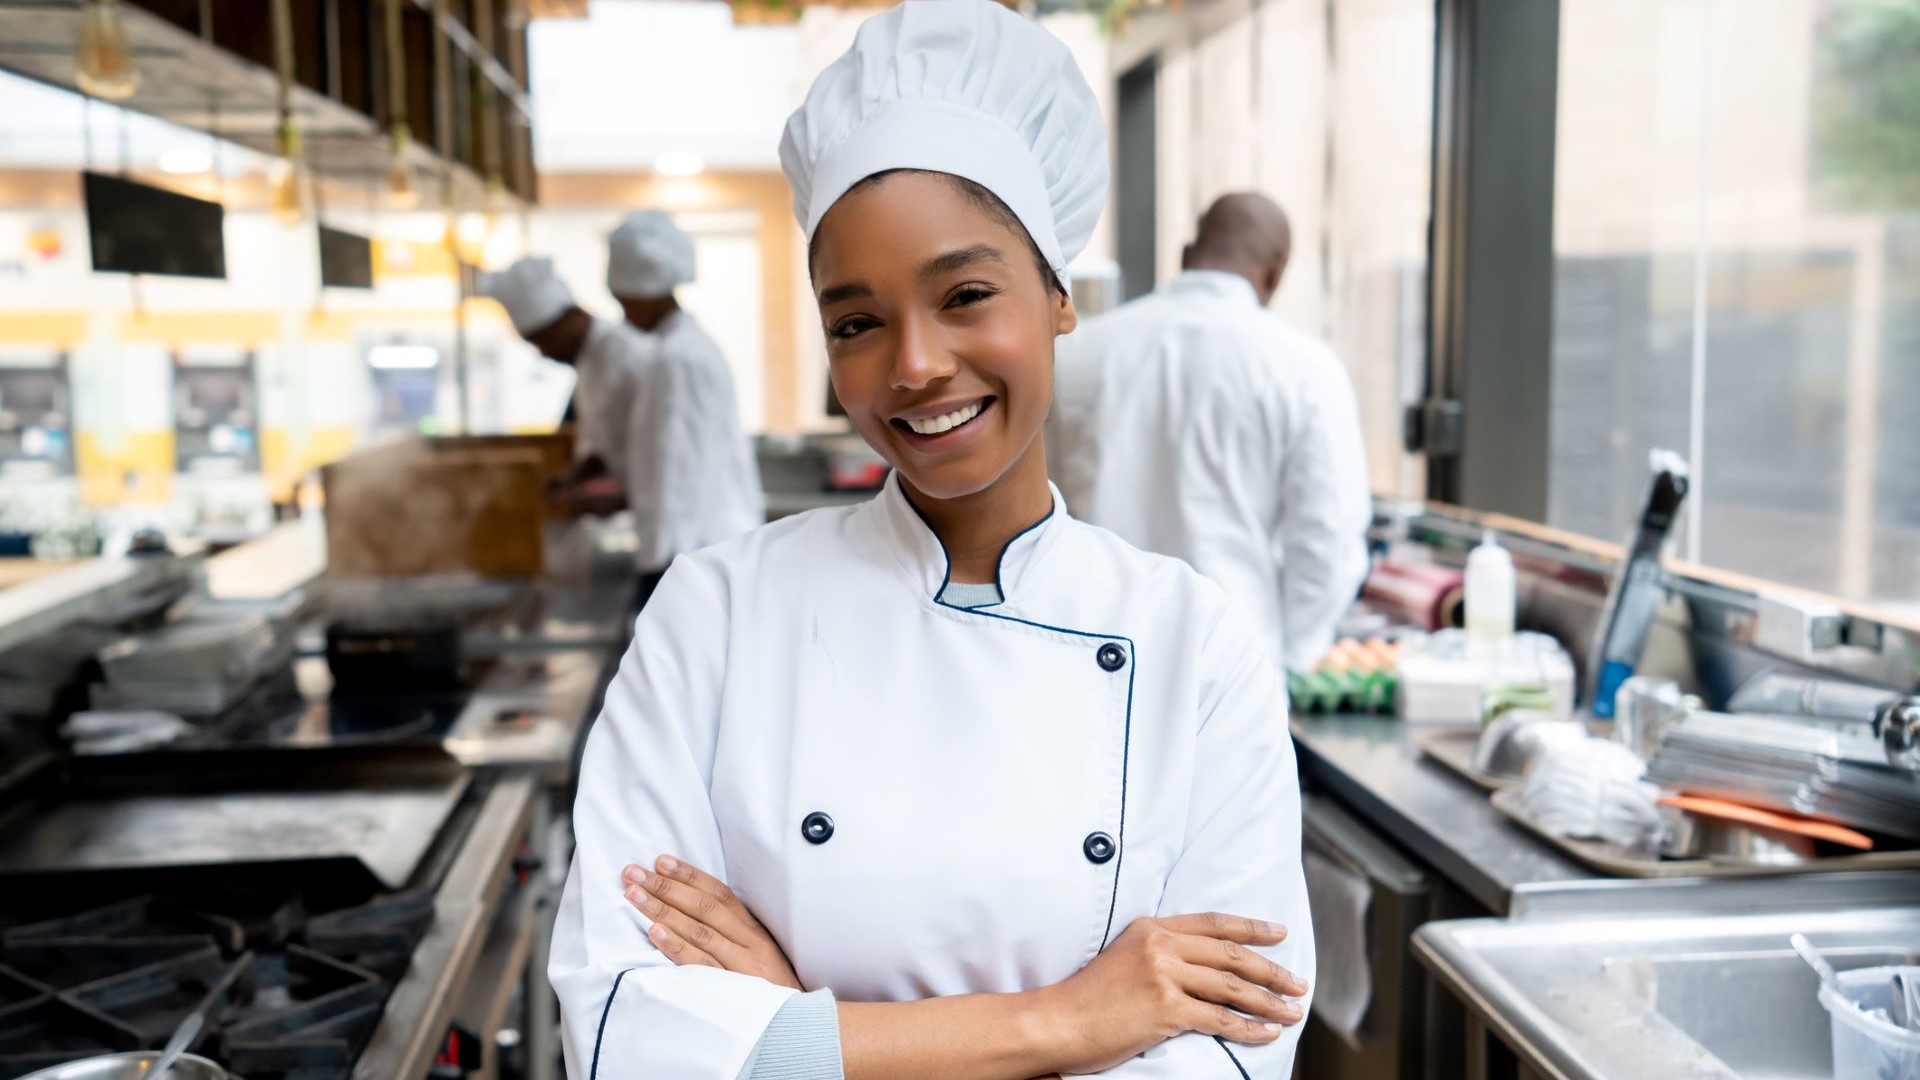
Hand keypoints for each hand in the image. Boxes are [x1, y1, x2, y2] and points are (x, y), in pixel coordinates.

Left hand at [622, 855, 803, 990]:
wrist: (797, 1027)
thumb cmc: (771, 991)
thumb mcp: (759, 955)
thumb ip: (732, 934)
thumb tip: (692, 909)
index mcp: (753, 931)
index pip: (719, 894)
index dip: (689, 875)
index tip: (661, 861)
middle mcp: (749, 943)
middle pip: (704, 907)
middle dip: (666, 887)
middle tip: (633, 873)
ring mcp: (741, 967)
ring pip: (699, 931)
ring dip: (663, 910)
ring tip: (634, 895)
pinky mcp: (733, 991)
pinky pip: (700, 966)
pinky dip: (677, 947)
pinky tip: (655, 933)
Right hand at [1037, 913, 1307, 1073]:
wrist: (1057, 1021)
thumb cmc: (1087, 999)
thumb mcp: (1122, 957)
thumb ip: (1157, 952)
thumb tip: (1197, 965)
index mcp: (1150, 927)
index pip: (1213, 923)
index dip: (1251, 927)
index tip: (1279, 934)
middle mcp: (1160, 945)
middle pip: (1231, 954)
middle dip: (1272, 970)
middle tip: (1298, 983)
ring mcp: (1163, 974)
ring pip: (1232, 987)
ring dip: (1270, 1000)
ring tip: (1292, 1010)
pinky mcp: (1165, 1007)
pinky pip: (1220, 1018)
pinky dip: (1250, 1027)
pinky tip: (1268, 1032)